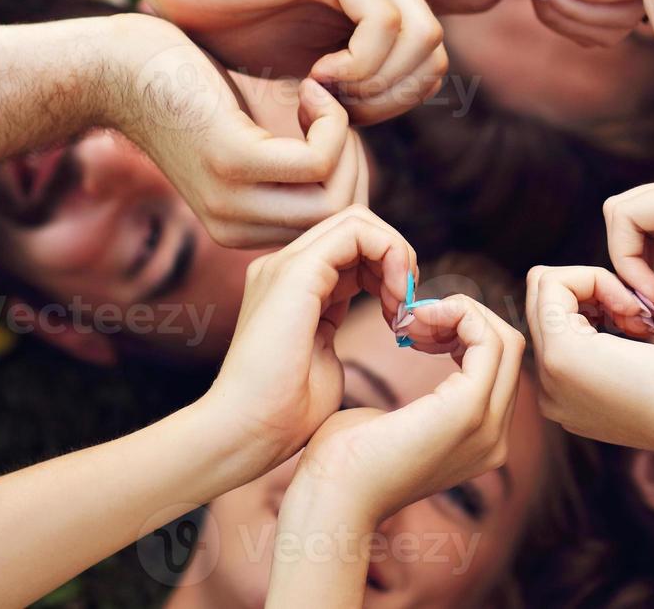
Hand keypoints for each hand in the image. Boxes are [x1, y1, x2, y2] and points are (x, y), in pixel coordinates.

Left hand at [103, 14, 368, 248]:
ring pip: (336, 197)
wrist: (120, 65)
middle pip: (340, 217)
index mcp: (241, 230)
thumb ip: (298, 166)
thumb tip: (359, 173)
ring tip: (318, 98)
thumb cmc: (197, 90)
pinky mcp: (230, 162)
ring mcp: (230, 199)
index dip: (349, 173)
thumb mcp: (257, 139)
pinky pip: (317, 161)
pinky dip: (329, 119)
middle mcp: (234, 228)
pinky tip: (308, 88)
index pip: (331, 227)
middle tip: (329, 109)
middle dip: (355, 160)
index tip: (328, 123)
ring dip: (345, 139)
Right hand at [142, 0, 446, 123]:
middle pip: (435, 57)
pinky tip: (316, 75)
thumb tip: (424, 90)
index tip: (343, 114)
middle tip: (331, 109)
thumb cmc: (244, 33)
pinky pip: (385, 25)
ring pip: (422, 41)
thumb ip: (375, 76)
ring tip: (319, 92)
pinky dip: (359, 68)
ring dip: (372, 87)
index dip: (395, 104)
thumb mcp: (324, 69)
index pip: (434, 64)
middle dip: (387, 100)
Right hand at [196, 206, 416, 479]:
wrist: (246, 433)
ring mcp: (285, 265)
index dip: (387, 269)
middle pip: (356, 226)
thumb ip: (335, 322)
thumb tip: (368, 311)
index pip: (350, 246)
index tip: (403, 315)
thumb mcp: (322, 355)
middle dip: (395, 257)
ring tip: (403, 305)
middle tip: (408, 306)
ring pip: (358, 220)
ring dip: (396, 254)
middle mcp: (283, 266)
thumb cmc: (285, 413)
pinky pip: (356, 232)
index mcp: (290, 285)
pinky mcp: (296, 272)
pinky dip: (390, 254)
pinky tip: (395, 299)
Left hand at [289, 295, 526, 523]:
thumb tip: (426, 355)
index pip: (500, 365)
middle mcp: (495, 436)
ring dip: (460, 313)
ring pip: (504, 339)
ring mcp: (486, 426)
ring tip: (412, 321)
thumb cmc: (348, 459)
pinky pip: (487, 341)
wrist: (331, 496)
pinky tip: (415, 322)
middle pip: (509, 347)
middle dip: (465, 316)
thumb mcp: (400, 421)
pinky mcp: (467, 410)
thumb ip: (424, 398)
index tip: (416, 327)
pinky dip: (457, 315)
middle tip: (414, 319)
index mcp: (481, 439)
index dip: (465, 331)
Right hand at [526, 264, 653, 462]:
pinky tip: (633, 310)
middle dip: (594, 289)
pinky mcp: (562, 352)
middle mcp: (549, 388)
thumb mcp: (647, 375)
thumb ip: (616, 355)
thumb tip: (605, 314)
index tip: (642, 320)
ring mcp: (549, 373)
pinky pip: (553, 283)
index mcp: (566, 396)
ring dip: (597, 284)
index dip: (596, 301)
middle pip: (544, 301)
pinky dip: (596, 279)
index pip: (554, 320)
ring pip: (544, 287)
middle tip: (640, 315)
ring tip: (638, 316)